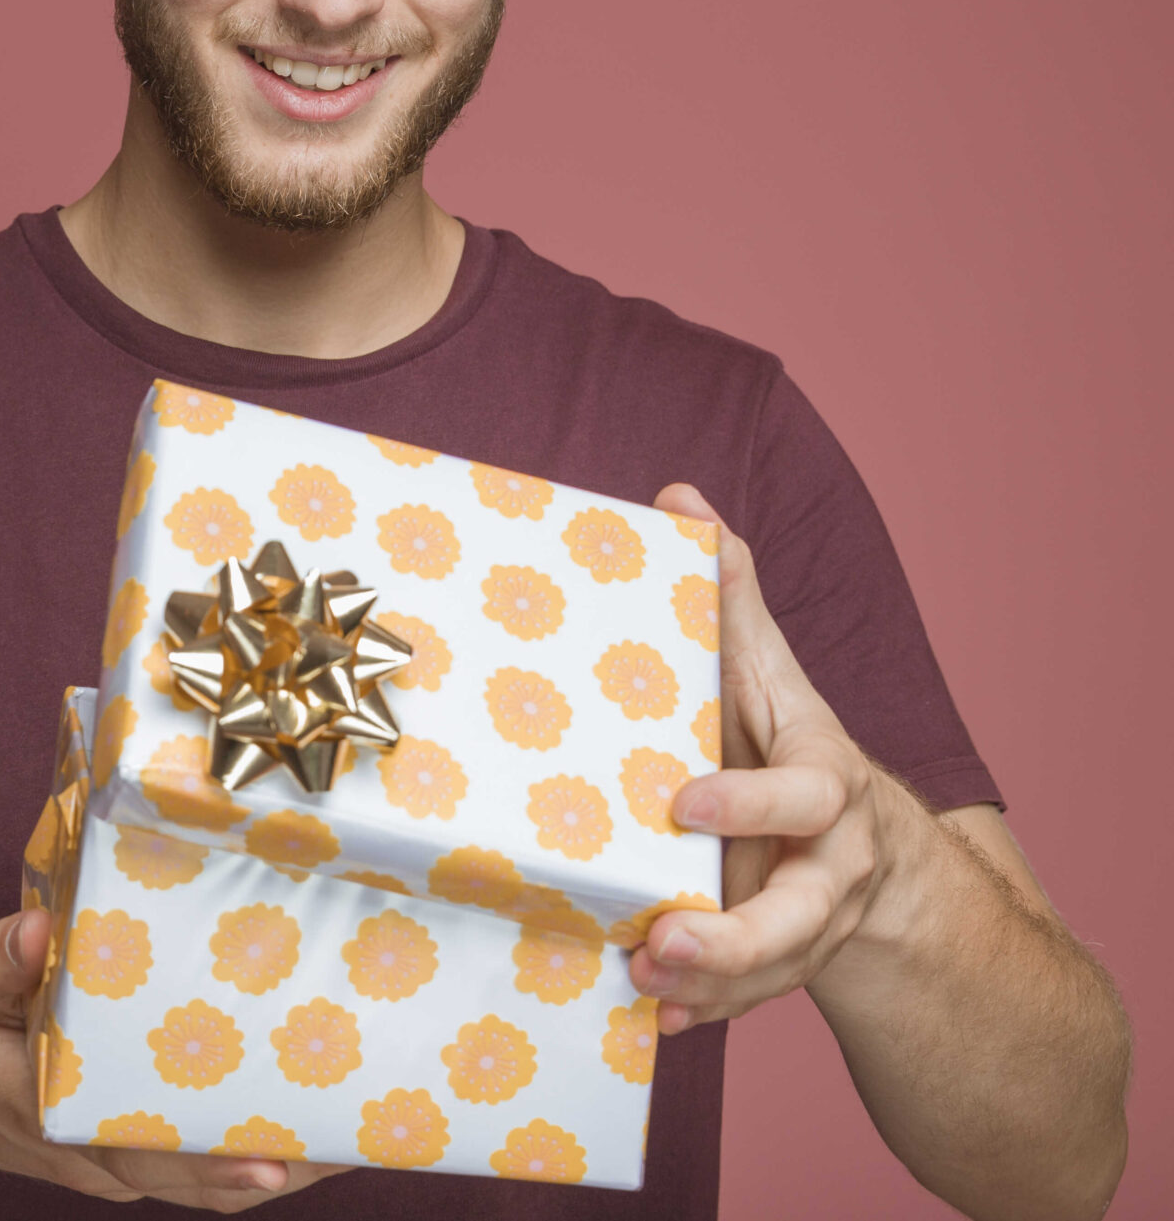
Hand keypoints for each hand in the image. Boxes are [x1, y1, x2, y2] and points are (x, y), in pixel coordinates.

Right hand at [0, 907, 345, 1208]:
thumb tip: (37, 929)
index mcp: (48, 1110)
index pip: (134, 1144)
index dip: (204, 1159)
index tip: (268, 1159)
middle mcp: (91, 1154)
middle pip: (190, 1175)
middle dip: (269, 1162)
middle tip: (345, 1136)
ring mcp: (115, 1166)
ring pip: (204, 1183)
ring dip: (278, 1166)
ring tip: (357, 1134)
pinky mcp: (130, 1160)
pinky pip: (198, 1173)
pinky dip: (253, 1158)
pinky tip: (313, 1131)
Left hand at [630, 484, 921, 1035]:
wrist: (865, 849)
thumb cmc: (787, 738)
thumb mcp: (768, 671)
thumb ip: (732, 595)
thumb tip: (680, 496)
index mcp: (827, 782)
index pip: (803, 793)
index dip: (750, 800)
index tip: (683, 802)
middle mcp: (830, 859)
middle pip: (802, 909)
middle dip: (738, 931)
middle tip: (670, 935)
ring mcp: (809, 919)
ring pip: (775, 965)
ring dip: (711, 981)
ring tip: (646, 977)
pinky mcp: (781, 961)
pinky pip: (749, 999)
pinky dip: (704, 1011)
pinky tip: (651, 1015)